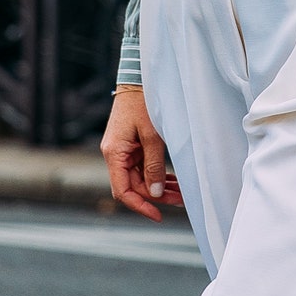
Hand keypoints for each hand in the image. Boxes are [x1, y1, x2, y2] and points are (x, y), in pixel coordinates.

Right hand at [101, 84, 173, 220]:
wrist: (138, 80)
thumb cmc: (143, 103)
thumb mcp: (152, 136)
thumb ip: (153, 165)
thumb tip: (155, 193)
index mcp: (114, 154)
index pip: (122, 191)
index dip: (140, 206)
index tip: (158, 215)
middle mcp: (115, 155)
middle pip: (133, 186)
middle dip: (156, 196)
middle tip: (181, 200)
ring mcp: (122, 151)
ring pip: (139, 178)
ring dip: (159, 186)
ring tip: (181, 192)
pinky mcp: (131, 146)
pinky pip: (142, 167)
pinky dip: (157, 174)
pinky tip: (173, 180)